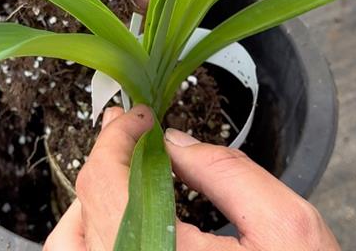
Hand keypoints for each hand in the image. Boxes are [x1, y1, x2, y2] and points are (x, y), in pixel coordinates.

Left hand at [45, 106, 339, 250]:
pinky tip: (120, 224)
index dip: (116, 139)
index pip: (106, 185)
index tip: (137, 118)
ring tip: (123, 177)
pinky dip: (90, 238)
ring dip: (88, 206)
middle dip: (102, 166)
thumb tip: (176, 142)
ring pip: (70, 248)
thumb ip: (227, 174)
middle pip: (81, 216)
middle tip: (127, 137)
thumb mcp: (286, 227)